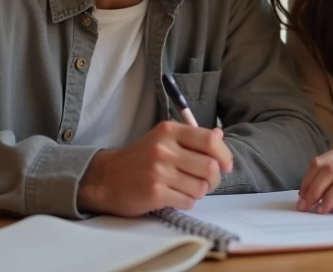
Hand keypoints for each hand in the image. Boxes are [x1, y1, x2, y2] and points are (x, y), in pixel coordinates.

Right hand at [77, 121, 232, 216]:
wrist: (106, 179)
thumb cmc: (139, 160)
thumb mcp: (163, 140)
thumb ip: (191, 138)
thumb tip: (219, 137)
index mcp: (168, 131)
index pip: (209, 140)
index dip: (224, 155)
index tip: (226, 165)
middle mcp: (163, 149)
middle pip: (210, 167)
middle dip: (214, 179)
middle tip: (206, 182)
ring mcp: (158, 171)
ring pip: (201, 187)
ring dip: (199, 192)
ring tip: (187, 189)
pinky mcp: (154, 192)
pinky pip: (188, 201)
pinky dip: (187, 202)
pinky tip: (175, 196)